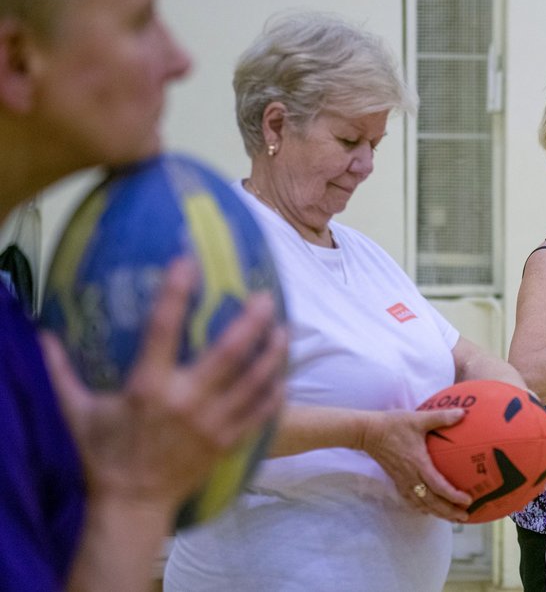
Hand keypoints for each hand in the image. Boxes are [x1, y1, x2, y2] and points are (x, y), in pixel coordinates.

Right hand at [41, 257, 286, 515]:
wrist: (131, 504)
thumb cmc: (103, 454)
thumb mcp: (76, 411)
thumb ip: (61, 371)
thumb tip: (42, 334)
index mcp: (148, 387)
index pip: (163, 329)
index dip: (175, 293)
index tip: (188, 262)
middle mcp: (186, 401)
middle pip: (229, 352)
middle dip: (252, 321)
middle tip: (267, 296)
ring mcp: (212, 423)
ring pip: (254, 382)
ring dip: (273, 354)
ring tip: (284, 330)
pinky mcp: (227, 443)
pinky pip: (260, 415)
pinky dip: (275, 394)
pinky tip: (283, 376)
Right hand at [359, 408, 471, 521]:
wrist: (368, 432)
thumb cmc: (393, 425)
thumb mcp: (418, 419)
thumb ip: (441, 417)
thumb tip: (463, 413)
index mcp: (419, 464)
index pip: (438, 486)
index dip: (453, 496)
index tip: (468, 501)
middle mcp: (411, 477)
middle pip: (431, 502)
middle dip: (449, 512)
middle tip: (465, 517)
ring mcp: (402, 481)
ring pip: (421, 504)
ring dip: (437, 513)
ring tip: (452, 517)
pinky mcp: (396, 480)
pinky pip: (410, 500)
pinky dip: (422, 508)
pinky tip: (428, 510)